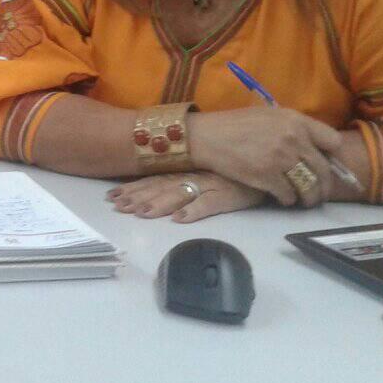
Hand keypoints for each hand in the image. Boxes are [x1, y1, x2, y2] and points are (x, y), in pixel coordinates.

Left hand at [107, 171, 265, 222]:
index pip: (154, 179)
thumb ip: (185, 174)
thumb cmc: (237, 167)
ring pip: (180, 194)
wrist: (270, 163)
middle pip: (160, 187)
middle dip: (137, 198)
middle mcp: (195, 175)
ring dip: (159, 204)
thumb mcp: (206, 168)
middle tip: (118, 207)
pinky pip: (210, 204)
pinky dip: (195, 211)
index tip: (111, 196)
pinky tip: (180, 219)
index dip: (133, 188)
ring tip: (141, 214)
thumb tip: (161, 189)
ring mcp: (211, 184)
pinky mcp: (230, 195)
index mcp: (187, 169)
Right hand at [189, 106, 342, 206]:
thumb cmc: (236, 125)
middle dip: (323, 186)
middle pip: (323, 170)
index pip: (332, 141)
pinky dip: (288, 200)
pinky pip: (289, 195)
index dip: (332, 156)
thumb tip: (316, 149)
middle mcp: (293, 138)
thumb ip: (294, 128)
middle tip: (318, 193)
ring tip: (304, 200)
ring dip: (309, 197)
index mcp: (295, 120)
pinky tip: (283, 198)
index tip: (326, 164)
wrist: (206, 136)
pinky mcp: (267, 177)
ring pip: (309, 186)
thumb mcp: (269, 116)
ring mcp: (280, 158)